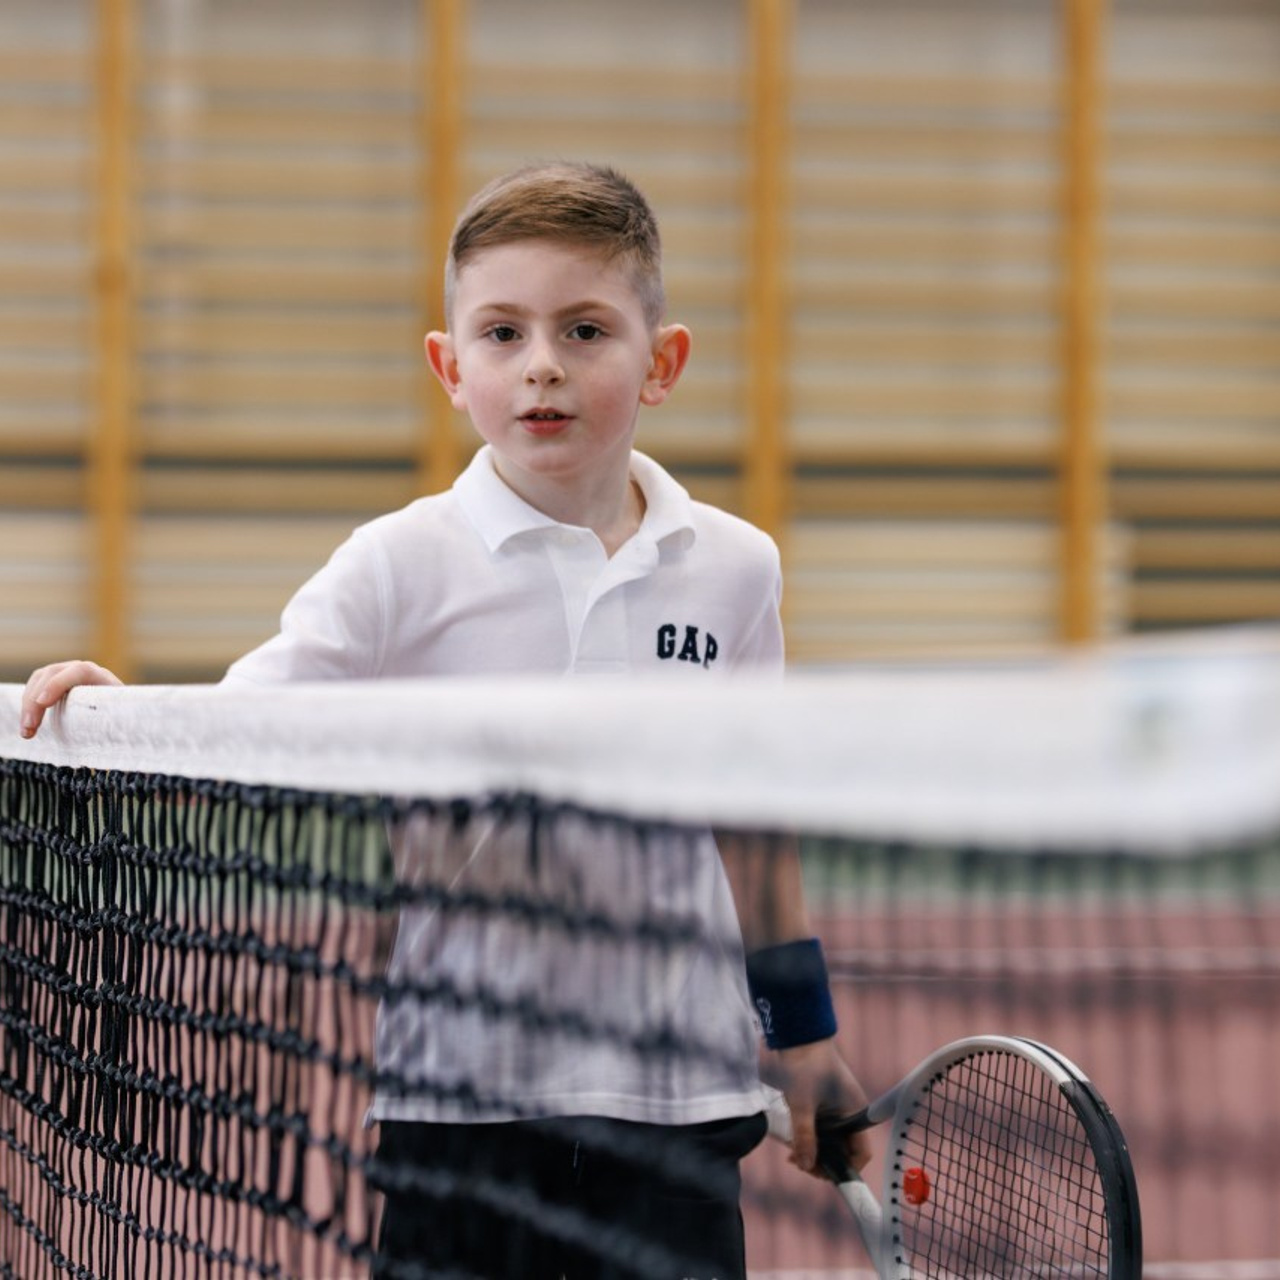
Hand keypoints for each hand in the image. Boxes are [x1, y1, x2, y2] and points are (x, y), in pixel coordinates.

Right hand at [19, 661, 122, 738]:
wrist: (122, 711)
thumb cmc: (122, 718)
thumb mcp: (124, 718)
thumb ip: (120, 720)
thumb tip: (120, 733)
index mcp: (102, 676)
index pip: (79, 670)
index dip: (59, 683)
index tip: (43, 703)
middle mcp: (82, 670)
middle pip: (52, 674)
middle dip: (35, 701)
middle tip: (29, 728)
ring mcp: (66, 673)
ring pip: (39, 680)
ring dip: (27, 705)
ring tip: (27, 733)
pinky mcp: (54, 682)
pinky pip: (35, 687)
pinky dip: (27, 705)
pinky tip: (28, 726)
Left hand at [766, 1038, 871, 1180]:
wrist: (797, 1032)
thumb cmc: (805, 1064)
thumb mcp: (802, 1104)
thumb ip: (805, 1137)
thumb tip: (806, 1166)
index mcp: (855, 1114)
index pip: (860, 1154)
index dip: (844, 1170)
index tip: (820, 1175)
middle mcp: (849, 1114)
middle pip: (842, 1151)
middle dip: (824, 1162)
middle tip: (800, 1164)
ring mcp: (835, 1108)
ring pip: (829, 1141)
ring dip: (814, 1150)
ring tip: (792, 1155)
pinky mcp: (822, 1103)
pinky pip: (820, 1129)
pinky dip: (809, 1137)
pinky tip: (792, 1141)